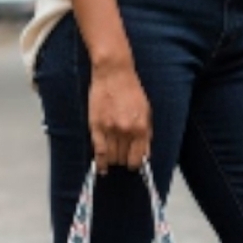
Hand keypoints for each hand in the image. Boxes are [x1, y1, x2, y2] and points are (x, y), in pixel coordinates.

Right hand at [88, 57, 151, 173]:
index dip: (136, 163)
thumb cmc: (130, 90)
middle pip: (124, 159)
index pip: (139, 157)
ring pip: (112, 157)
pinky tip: (101, 168)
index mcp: (141, 128)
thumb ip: (146, 132)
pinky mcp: (96, 126)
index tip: (134, 163)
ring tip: (113, 159)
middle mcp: (126, 131)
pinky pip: (99, 151)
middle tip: (122, 157)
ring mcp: (110, 129)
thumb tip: (144, 152)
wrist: (114, 74)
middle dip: (124, 160)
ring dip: (113, 161)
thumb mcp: (146, 111)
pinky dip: (100, 162)